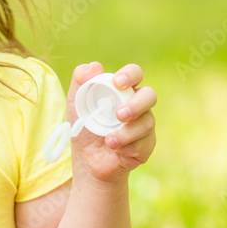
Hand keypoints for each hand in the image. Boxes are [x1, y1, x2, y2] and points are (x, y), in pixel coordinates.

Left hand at [66, 62, 156, 183]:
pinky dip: (127, 147)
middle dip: (137, 104)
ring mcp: (144, 125)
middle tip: (119, 115)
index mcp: (123, 91)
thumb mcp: (76, 103)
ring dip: (126, 132)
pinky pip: (144, 143)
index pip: (135, 74)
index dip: (130, 75)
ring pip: (147, 122)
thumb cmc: (84, 127)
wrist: (87, 161)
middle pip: (150, 95)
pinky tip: (115, 150)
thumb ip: (81, 81)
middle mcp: (138, 105)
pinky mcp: (146, 145)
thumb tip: (94, 66)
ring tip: (108, 140)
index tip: (118, 83)